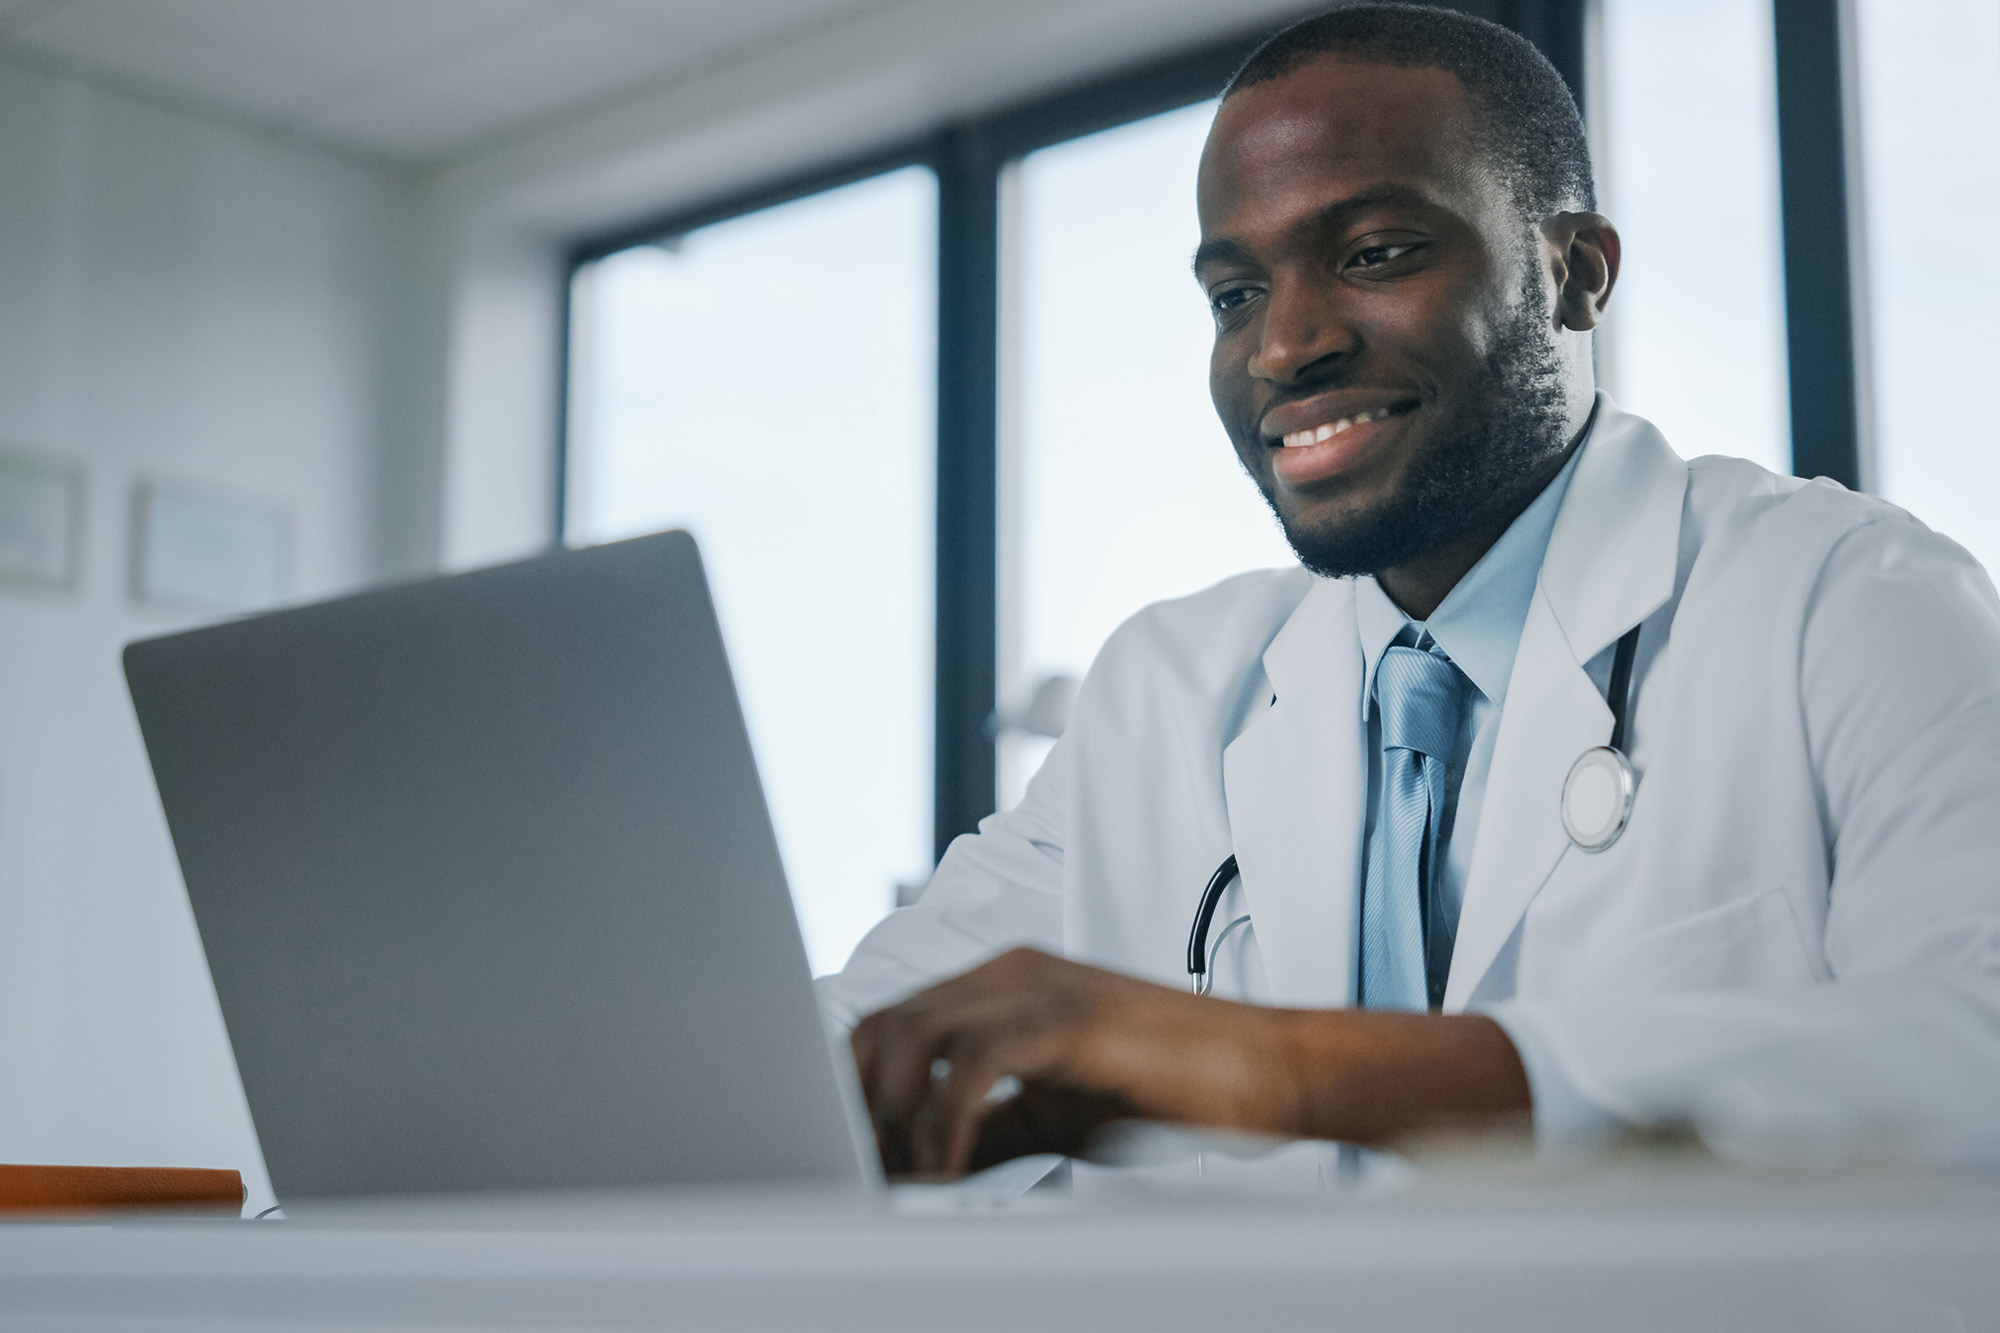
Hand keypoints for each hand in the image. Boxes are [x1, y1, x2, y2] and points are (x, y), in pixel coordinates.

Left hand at [849, 948, 1532, 1178]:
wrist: (1265, 1072)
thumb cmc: (1167, 1091)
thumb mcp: (1050, 1116)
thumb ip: (981, 1129)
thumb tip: (909, 1171)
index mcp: (996, 987)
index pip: (888, 1024)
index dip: (852, 1090)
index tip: (843, 1156)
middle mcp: (1006, 972)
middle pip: (883, 1023)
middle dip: (856, 1103)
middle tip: (859, 1174)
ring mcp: (1035, 985)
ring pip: (913, 1032)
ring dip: (892, 1115)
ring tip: (904, 1178)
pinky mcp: (1068, 1015)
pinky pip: (973, 1063)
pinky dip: (945, 1123)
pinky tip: (948, 1171)